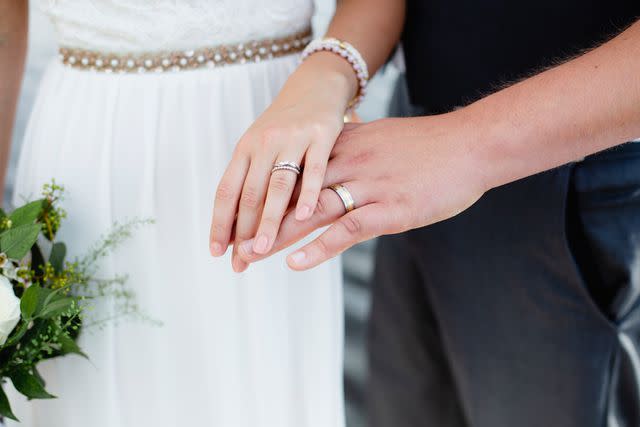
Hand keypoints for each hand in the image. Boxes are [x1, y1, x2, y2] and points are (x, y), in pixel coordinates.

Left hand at [209, 53, 356, 271]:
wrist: (316, 85)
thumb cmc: (285, 124)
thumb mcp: (261, 145)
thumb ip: (252, 179)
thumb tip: (236, 223)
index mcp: (245, 149)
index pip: (227, 191)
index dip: (219, 222)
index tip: (216, 251)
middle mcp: (263, 143)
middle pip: (249, 193)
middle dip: (243, 231)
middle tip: (241, 261)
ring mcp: (293, 138)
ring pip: (277, 185)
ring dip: (268, 220)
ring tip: (262, 248)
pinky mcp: (322, 134)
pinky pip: (314, 168)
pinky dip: (308, 193)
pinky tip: (304, 216)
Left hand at [236, 114, 489, 269]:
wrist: (471, 145)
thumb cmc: (429, 146)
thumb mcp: (381, 137)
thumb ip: (353, 147)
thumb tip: (331, 153)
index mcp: (344, 145)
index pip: (292, 173)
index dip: (263, 196)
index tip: (239, 216)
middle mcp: (349, 163)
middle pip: (292, 194)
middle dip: (260, 221)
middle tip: (232, 244)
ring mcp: (368, 186)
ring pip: (310, 213)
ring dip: (277, 237)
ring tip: (248, 257)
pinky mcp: (389, 209)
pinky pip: (346, 229)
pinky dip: (318, 248)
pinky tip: (294, 263)